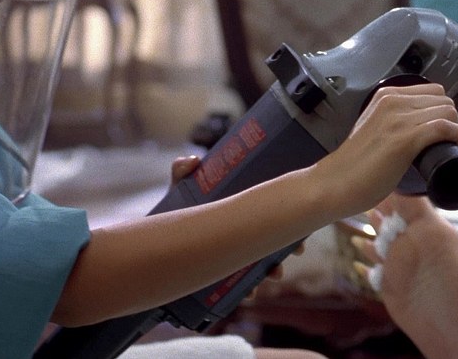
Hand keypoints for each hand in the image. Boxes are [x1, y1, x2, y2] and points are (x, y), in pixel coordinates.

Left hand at [168, 155, 304, 283]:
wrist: (157, 233)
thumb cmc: (176, 207)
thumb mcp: (181, 186)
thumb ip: (182, 171)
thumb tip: (192, 161)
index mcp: (240, 210)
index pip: (271, 215)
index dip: (289, 222)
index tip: (300, 231)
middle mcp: (243, 232)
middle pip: (272, 241)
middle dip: (287, 251)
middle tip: (293, 254)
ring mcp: (234, 253)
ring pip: (260, 264)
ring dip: (271, 272)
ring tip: (273, 275)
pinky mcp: (221, 271)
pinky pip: (241, 283)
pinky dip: (248, 290)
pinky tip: (249, 294)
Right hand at [312, 83, 457, 215]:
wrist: (334, 183)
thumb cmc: (354, 165)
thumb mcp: (374, 128)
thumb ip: (392, 122)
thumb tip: (417, 130)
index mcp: (386, 96)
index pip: (432, 90)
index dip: (443, 110)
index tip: (441, 129)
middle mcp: (393, 101)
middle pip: (444, 99)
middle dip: (452, 118)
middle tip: (447, 140)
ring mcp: (399, 119)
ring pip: (448, 111)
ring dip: (456, 128)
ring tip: (449, 145)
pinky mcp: (405, 139)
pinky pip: (444, 127)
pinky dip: (455, 136)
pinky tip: (451, 146)